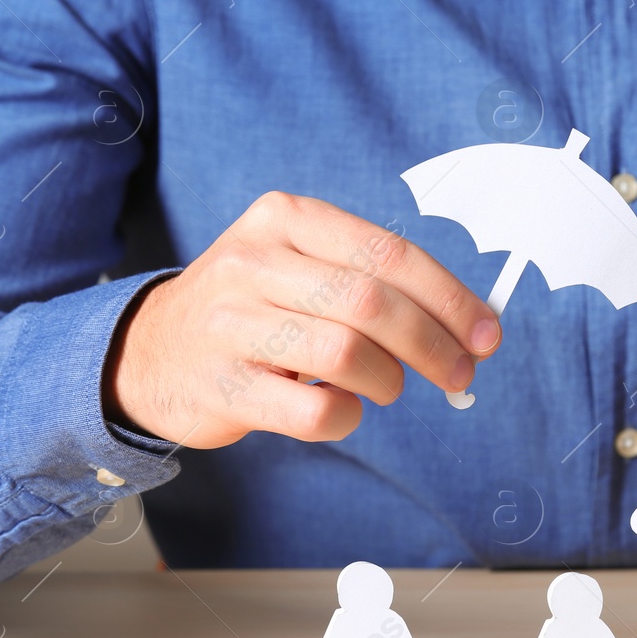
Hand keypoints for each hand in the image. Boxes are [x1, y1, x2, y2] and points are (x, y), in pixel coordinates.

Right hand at [104, 191, 500, 447]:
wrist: (150, 350)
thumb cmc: (251, 308)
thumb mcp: (298, 266)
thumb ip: (373, 280)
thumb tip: (471, 324)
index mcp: (284, 219)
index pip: (388, 253)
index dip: (450, 298)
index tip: (487, 335)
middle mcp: (251, 262)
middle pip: (372, 303)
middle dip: (433, 345)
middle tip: (460, 375)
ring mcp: (230, 325)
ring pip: (345, 354)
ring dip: (388, 380)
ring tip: (388, 387)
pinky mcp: (221, 386)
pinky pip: (311, 411)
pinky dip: (344, 418)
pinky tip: (341, 410)